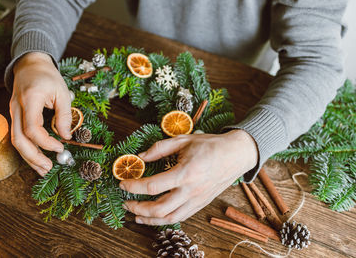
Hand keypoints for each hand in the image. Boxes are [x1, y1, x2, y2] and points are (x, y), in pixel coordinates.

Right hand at [10, 52, 71, 175]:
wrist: (30, 66)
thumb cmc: (48, 77)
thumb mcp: (63, 92)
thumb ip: (65, 115)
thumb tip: (67, 136)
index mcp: (31, 99)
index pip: (32, 128)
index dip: (45, 142)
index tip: (61, 147)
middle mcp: (17, 108)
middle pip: (18, 139)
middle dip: (33, 156)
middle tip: (49, 167)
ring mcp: (13, 113)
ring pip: (16, 140)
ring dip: (29, 157)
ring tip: (44, 169)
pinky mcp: (15, 117)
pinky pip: (18, 136)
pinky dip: (28, 149)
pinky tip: (38, 158)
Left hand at [120, 129, 257, 224]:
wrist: (236, 155)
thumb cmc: (210, 145)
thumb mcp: (183, 140)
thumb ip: (159, 148)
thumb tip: (140, 157)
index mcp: (186, 173)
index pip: (153, 186)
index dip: (134, 186)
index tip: (123, 183)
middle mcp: (191, 190)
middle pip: (160, 209)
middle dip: (138, 208)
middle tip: (126, 203)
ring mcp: (197, 200)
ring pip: (170, 218)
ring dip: (149, 219)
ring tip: (136, 215)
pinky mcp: (201, 204)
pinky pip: (180, 217)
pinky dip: (164, 220)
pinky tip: (155, 216)